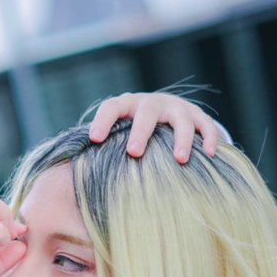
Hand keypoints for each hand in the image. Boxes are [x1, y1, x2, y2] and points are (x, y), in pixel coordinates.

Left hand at [88, 91, 221, 162]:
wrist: (168, 114)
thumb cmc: (134, 133)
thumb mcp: (118, 135)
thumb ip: (100, 149)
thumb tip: (68, 172)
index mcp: (127, 106)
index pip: (111, 107)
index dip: (103, 121)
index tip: (94, 139)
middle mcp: (151, 104)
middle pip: (146, 113)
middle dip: (141, 132)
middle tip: (134, 153)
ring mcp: (176, 109)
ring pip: (180, 119)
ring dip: (181, 139)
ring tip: (180, 160)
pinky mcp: (198, 117)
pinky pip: (206, 126)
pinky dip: (209, 138)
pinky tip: (208, 154)